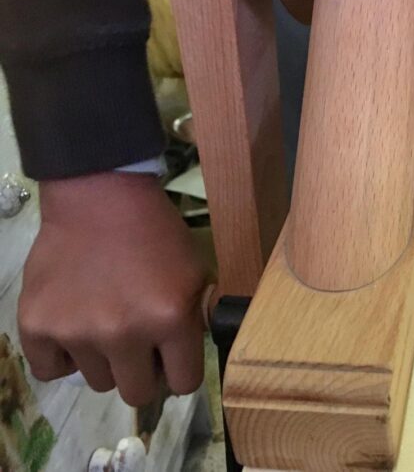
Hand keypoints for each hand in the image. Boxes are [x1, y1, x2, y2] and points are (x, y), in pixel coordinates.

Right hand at [18, 172, 206, 405]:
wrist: (100, 199)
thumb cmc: (155, 233)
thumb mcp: (196, 272)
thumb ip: (198, 318)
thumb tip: (193, 356)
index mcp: (170, 318)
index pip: (183, 383)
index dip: (180, 371)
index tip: (173, 359)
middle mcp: (124, 333)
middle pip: (137, 393)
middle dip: (143, 372)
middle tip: (139, 344)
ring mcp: (77, 332)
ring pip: (98, 382)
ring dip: (104, 360)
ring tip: (105, 321)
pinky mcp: (37, 326)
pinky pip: (50, 370)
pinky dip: (62, 356)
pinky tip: (74, 327)